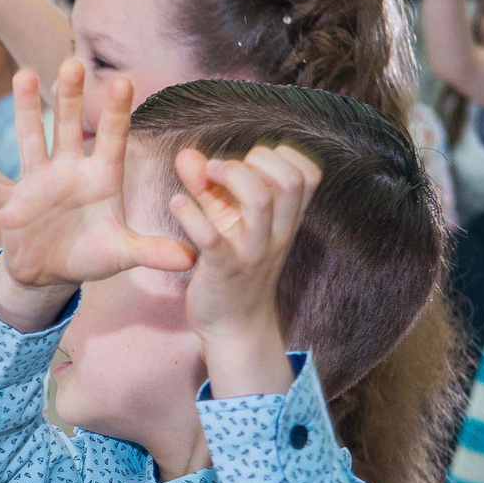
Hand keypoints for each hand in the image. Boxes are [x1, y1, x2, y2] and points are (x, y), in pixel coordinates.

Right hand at [0, 62, 194, 325]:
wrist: (52, 273)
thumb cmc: (90, 255)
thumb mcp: (122, 254)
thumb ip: (153, 251)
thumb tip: (192, 260)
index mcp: (100, 178)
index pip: (111, 139)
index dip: (115, 113)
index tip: (124, 81)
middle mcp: (69, 171)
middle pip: (69, 127)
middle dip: (70, 97)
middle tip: (72, 62)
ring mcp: (37, 183)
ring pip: (31, 140)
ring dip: (26, 110)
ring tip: (24, 75)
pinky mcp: (11, 204)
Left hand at [170, 141, 318, 382]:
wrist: (233, 329)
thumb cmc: (231, 268)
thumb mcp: (227, 224)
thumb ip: (208, 188)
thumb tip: (187, 154)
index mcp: (284, 221)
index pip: (308, 173)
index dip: (281, 156)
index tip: (249, 162)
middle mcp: (275, 235)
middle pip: (290, 181)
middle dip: (256, 160)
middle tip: (222, 168)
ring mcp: (252, 253)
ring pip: (261, 201)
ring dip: (231, 176)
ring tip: (204, 175)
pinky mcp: (223, 271)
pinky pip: (213, 239)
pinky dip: (191, 215)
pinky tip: (175, 205)